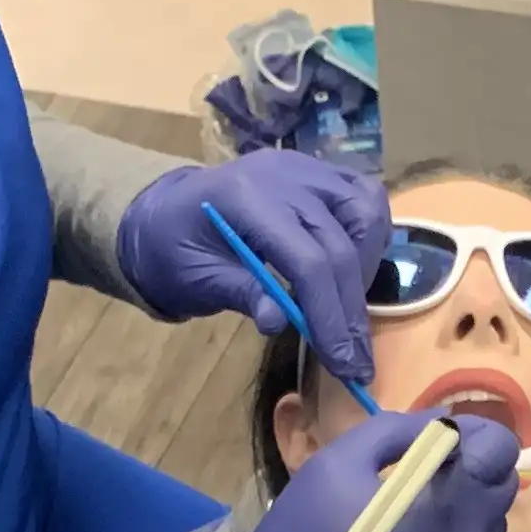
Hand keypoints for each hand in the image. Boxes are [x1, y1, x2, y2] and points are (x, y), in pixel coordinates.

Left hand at [117, 155, 389, 386]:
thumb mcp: (195, 279)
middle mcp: (283, 174)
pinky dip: (367, 236)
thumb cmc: (172, 250)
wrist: (162, 212)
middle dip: (351, 308)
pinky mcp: (317, 171)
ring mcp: (305, 167)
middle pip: (342, 243)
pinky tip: (351, 270)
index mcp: (244, 198)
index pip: (308, 260)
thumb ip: (240, 293)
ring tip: (348, 307)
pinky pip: (363, 196)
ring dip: (367, 264)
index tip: (344, 365)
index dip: (330, 315)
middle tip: (355, 360)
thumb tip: (280, 322)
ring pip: (366, 209)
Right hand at [214, 411, 518, 531]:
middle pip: (499, 488)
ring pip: (488, 529)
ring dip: (465, 508)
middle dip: (473, 468)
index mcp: (450, 505)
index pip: (501, 451)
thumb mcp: (339, 462)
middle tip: (424, 468)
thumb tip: (439, 426)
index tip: (439, 438)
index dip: (475, 434)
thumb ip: (398, 431)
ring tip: (413, 510)